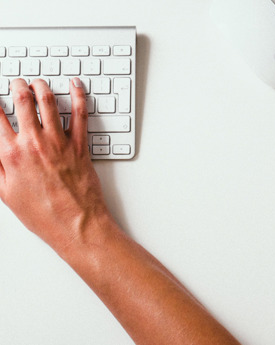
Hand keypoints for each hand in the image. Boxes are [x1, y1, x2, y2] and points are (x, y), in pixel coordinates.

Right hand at [0, 78, 108, 251]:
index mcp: (10, 155)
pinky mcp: (80, 146)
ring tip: (38, 83)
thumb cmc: (43, 214)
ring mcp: (58, 143)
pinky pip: (80, 115)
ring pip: (49, 101)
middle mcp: (34, 143)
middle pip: (22, 101)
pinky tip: (76, 86)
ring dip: (42, 86)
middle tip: (17, 82)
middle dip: (17, 86)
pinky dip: (78, 96)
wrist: (76, 225)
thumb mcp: (6, 194)